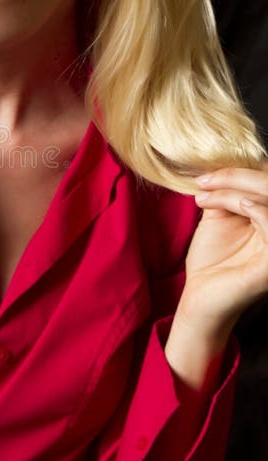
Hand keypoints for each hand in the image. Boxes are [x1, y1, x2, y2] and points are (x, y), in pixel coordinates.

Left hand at [179, 164, 267, 337]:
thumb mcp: (219, 216)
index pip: (266, 180)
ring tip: (207, 196)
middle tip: (205, 180)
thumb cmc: (211, 260)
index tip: (207, 172)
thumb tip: (223, 163)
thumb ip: (227, 191)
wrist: (200, 296)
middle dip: (239, 175)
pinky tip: (241, 206)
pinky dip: (260, 210)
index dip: (242, 169)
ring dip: (239, 191)